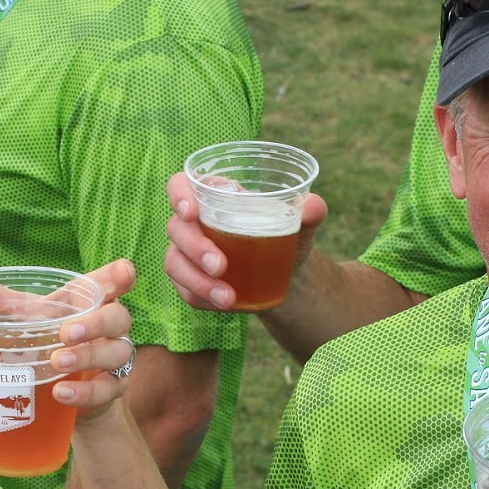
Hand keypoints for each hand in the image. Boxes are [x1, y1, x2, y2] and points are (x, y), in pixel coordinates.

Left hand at [52, 258, 136, 416]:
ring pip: (117, 352)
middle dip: (96, 324)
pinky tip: (62, 393)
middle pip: (118, 317)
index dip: (119, 276)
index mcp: (89, 302)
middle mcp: (109, 327)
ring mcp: (114, 358)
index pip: (110, 284)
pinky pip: (107, 389)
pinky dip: (85, 392)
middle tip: (66, 333)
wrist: (64, 390)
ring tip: (57, 363)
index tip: (124, 272)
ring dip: (88, 357)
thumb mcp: (24, 317)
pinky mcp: (113, 389)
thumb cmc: (47, 340)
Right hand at [165, 170, 327, 310]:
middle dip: (196, 249)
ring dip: (198, 281)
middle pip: (176, 228)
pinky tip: (224, 304)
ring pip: (175, 263)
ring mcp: (186, 253)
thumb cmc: (286, 237)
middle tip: (221, 266)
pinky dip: (201, 298)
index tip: (191, 212)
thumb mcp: (300, 225)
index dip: (178, 195)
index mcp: (212, 196)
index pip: (179, 184)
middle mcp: (193, 222)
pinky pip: (184, 290)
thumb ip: (309, 212)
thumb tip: (314, 206)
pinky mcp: (189, 281)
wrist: (285, 274)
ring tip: (228, 297)